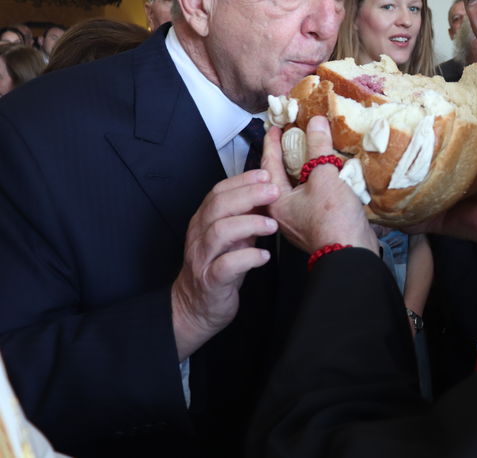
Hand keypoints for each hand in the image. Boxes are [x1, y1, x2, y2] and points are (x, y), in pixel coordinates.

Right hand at [172, 170, 279, 360]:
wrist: (196, 308)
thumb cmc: (218, 268)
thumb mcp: (232, 238)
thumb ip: (244, 218)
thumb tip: (267, 196)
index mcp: (203, 221)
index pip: (218, 192)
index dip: (241, 181)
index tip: (265, 174)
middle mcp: (199, 236)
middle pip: (218, 206)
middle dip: (248, 195)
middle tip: (274, 192)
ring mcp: (202, 258)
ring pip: (220, 232)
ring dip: (249, 224)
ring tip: (272, 225)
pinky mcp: (210, 281)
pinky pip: (227, 265)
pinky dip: (248, 258)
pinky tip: (264, 256)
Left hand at [261, 116, 377, 255]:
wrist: (351, 253)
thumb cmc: (332, 219)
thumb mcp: (325, 176)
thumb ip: (319, 147)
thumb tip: (315, 122)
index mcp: (276, 201)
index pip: (269, 164)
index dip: (273, 142)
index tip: (275, 126)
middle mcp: (283, 212)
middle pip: (280, 176)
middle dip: (287, 155)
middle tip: (291, 135)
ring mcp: (299, 220)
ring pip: (297, 187)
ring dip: (304, 168)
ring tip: (310, 150)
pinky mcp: (316, 224)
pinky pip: (311, 196)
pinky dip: (316, 181)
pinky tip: (327, 173)